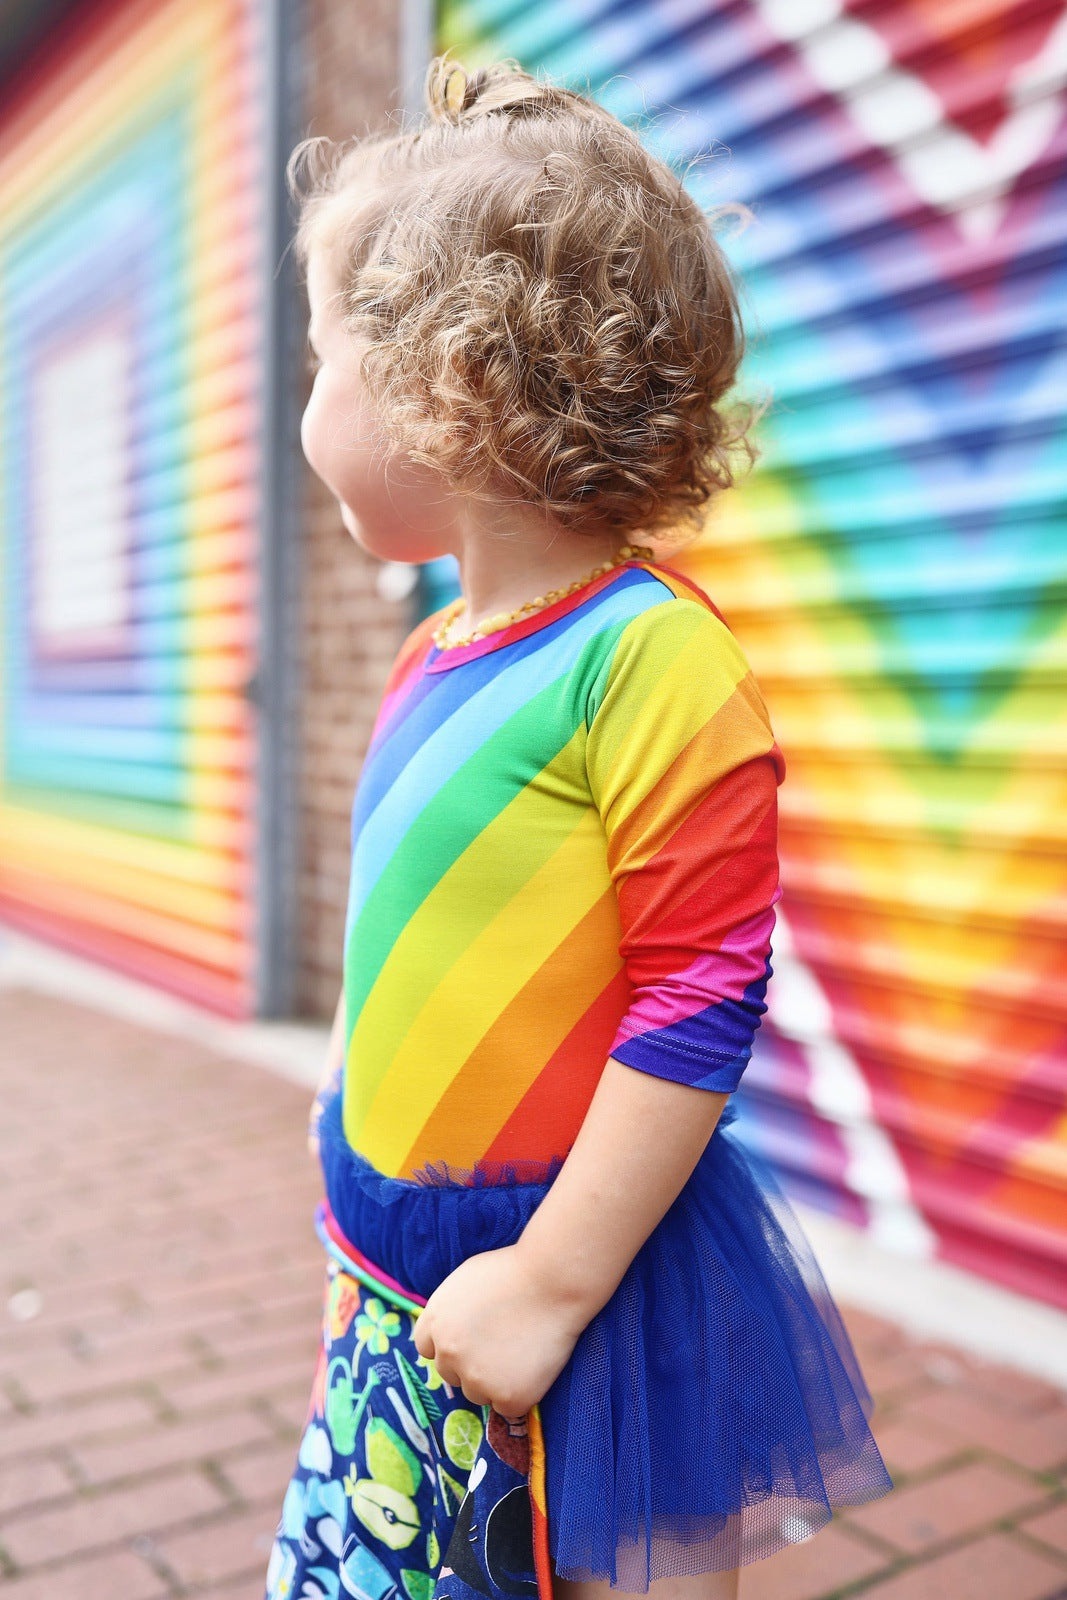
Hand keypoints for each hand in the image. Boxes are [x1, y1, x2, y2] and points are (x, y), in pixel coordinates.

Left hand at [412, 1243, 587, 1417]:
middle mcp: (448, 1353)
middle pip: (452, 1374)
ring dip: (495, 1382)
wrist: (552, 1280)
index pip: (427, 1349)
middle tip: (503, 1344)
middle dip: (471, 1364)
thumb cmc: (515, 1271)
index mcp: (436, 1322)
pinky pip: (508, 1407)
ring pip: (478, 1394)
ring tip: (522, 1352)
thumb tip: (450, 1332)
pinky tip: (534, 1367)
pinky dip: (521, 1394)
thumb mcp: (465, 1280)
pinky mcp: (507, 1396)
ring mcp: (476, 1378)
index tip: (471, 1340)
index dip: (450, 1345)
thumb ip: (450, 1311)